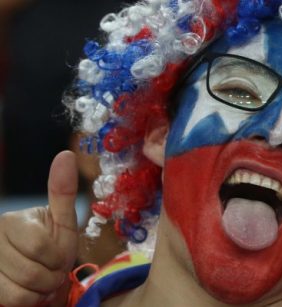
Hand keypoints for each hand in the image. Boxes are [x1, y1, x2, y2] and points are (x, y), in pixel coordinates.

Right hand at [0, 151, 78, 305]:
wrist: (34, 274)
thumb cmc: (50, 248)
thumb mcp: (62, 223)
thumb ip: (62, 193)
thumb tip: (65, 155)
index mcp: (12, 221)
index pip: (41, 247)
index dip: (58, 258)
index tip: (59, 257)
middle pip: (33, 273)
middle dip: (52, 278)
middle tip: (52, 272)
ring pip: (22, 291)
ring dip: (41, 292)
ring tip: (41, 282)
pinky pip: (13, 301)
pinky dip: (28, 301)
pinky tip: (28, 292)